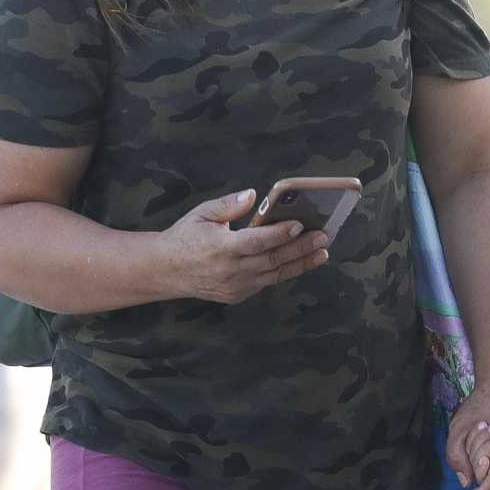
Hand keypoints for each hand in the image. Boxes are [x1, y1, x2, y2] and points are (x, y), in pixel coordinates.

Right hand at [161, 188, 327, 304]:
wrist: (167, 270)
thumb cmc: (186, 237)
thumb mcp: (202, 214)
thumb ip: (229, 204)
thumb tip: (253, 194)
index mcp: (220, 248)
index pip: (256, 242)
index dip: (279, 234)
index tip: (299, 224)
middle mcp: (231, 270)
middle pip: (272, 259)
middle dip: (300, 248)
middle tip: (323, 236)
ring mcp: (236, 286)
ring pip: (275, 275)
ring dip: (300, 263)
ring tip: (322, 252)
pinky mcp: (239, 295)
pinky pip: (266, 282)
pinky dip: (284, 271)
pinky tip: (300, 260)